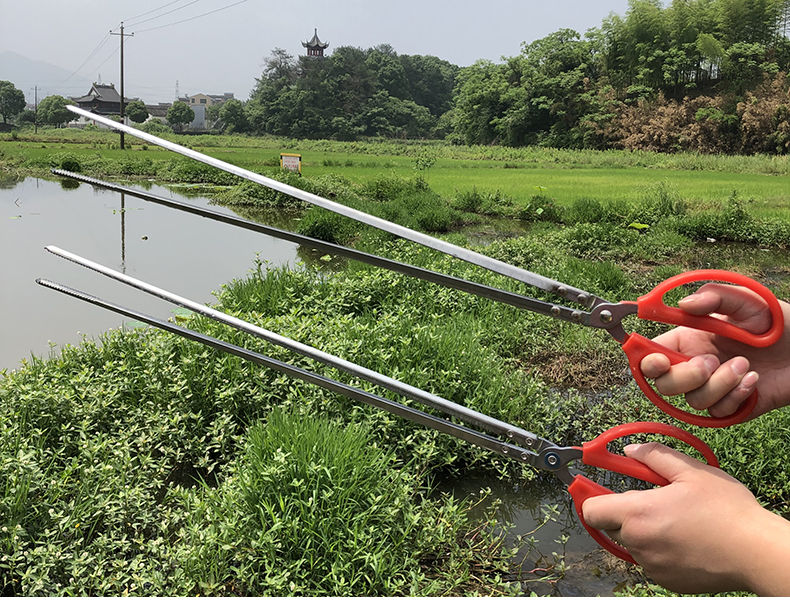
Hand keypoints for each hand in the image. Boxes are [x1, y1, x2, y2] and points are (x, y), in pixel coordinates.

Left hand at [582, 443, 789, 594]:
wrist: (756, 551)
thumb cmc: (726, 510)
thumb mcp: (691, 471)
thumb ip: (654, 455)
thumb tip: (629, 450)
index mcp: (638, 514)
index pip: (591, 510)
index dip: (590, 497)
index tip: (592, 487)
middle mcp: (639, 543)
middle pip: (610, 526)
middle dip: (622, 511)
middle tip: (650, 499)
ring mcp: (652, 566)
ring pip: (632, 543)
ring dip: (642, 530)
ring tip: (675, 518)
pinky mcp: (667, 580)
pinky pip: (650, 560)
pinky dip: (658, 549)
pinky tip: (684, 538)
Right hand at [640, 283, 789, 418]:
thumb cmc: (780, 323)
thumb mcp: (749, 301)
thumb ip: (716, 297)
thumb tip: (682, 304)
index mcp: (688, 340)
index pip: (650, 354)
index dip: (645, 360)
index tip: (657, 359)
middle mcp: (694, 365)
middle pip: (663, 383)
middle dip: (684, 376)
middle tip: (711, 361)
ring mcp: (711, 388)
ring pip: (693, 400)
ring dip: (719, 384)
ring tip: (746, 365)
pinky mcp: (730, 407)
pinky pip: (717, 412)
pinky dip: (735, 396)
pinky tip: (753, 380)